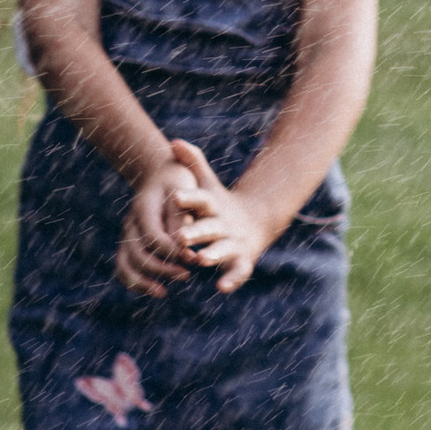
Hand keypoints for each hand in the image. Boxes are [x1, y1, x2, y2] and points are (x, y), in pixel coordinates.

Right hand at [117, 155, 195, 295]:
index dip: (172, 250)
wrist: (160, 174)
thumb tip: (181, 244)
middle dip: (162, 268)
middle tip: (186, 275)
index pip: (153, 236)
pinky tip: (154, 291)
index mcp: (143, 209)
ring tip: (163, 293)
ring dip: (143, 282)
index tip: (193, 258)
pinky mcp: (129, 244)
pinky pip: (123, 268)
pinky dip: (134, 283)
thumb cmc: (177, 180)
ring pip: (125, 264)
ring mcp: (127, 235)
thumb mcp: (184, 188)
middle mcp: (131, 224)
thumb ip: (181, 216)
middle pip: (138, 253)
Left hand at [166, 138, 275, 293]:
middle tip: (180, 237)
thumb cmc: (219, 204)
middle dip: (195, 232)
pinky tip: (222, 288)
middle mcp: (224, 223)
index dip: (188, 198)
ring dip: (212, 254)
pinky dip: (232, 279)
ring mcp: (234, 242)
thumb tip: (173, 141)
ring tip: (200, 259)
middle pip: (208, 227)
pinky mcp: (242, 260)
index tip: (175, 197)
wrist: (256, 221)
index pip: (200, 199)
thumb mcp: (208, 184)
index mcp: (213, 205)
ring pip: (222, 249)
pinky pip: (238, 271)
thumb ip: (193, 163)